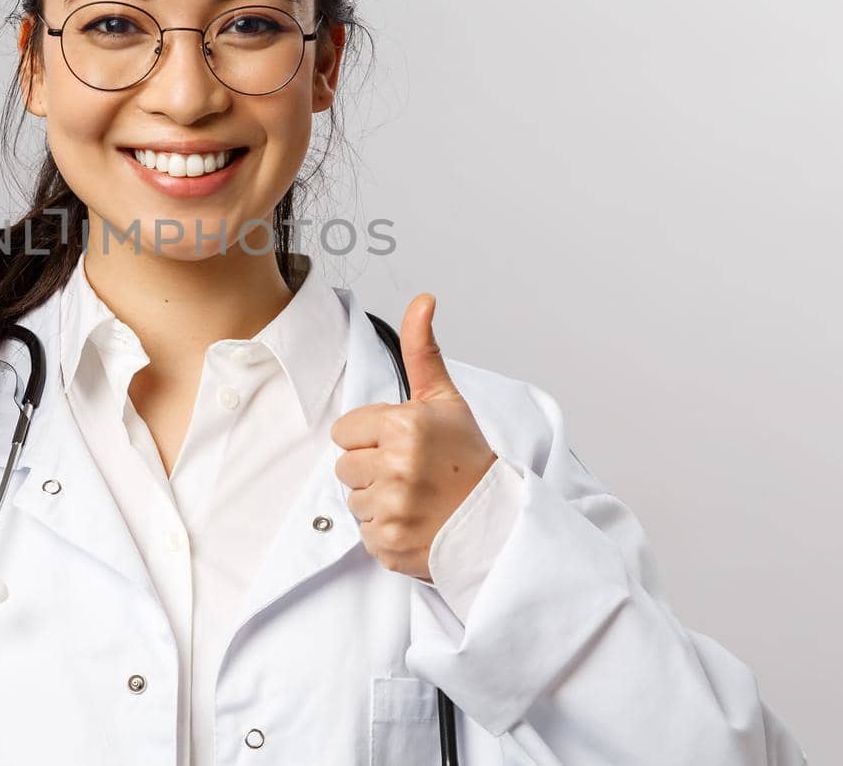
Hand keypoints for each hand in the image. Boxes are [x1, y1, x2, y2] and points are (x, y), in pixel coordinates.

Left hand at [331, 293, 496, 579]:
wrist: (497, 520)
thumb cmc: (468, 458)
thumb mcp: (446, 400)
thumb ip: (422, 350)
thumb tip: (422, 300)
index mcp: (404, 426)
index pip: (345, 431)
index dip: (371, 438)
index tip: (403, 446)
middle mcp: (397, 466)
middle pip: (344, 466)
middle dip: (372, 469)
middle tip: (412, 473)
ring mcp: (393, 508)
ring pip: (353, 499)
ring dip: (378, 501)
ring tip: (415, 498)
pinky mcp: (390, 543)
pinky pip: (364, 532)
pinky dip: (385, 531)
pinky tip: (414, 522)